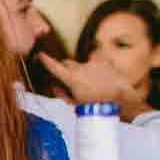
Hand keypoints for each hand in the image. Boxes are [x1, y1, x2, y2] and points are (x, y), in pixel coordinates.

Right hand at [36, 54, 150, 118]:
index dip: (45, 60)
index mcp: (71, 78)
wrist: (118, 100)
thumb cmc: (96, 104)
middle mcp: (81, 67)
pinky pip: (98, 56)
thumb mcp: (74, 103)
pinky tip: (100, 66)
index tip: (41, 55)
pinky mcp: (105, 61)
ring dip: (83, 65)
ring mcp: (93, 62)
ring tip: (89, 73)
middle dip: (66, 68)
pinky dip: (98, 60)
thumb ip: (62, 94)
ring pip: (83, 59)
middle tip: (70, 76)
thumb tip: (54, 87)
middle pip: (67, 62)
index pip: (54, 66)